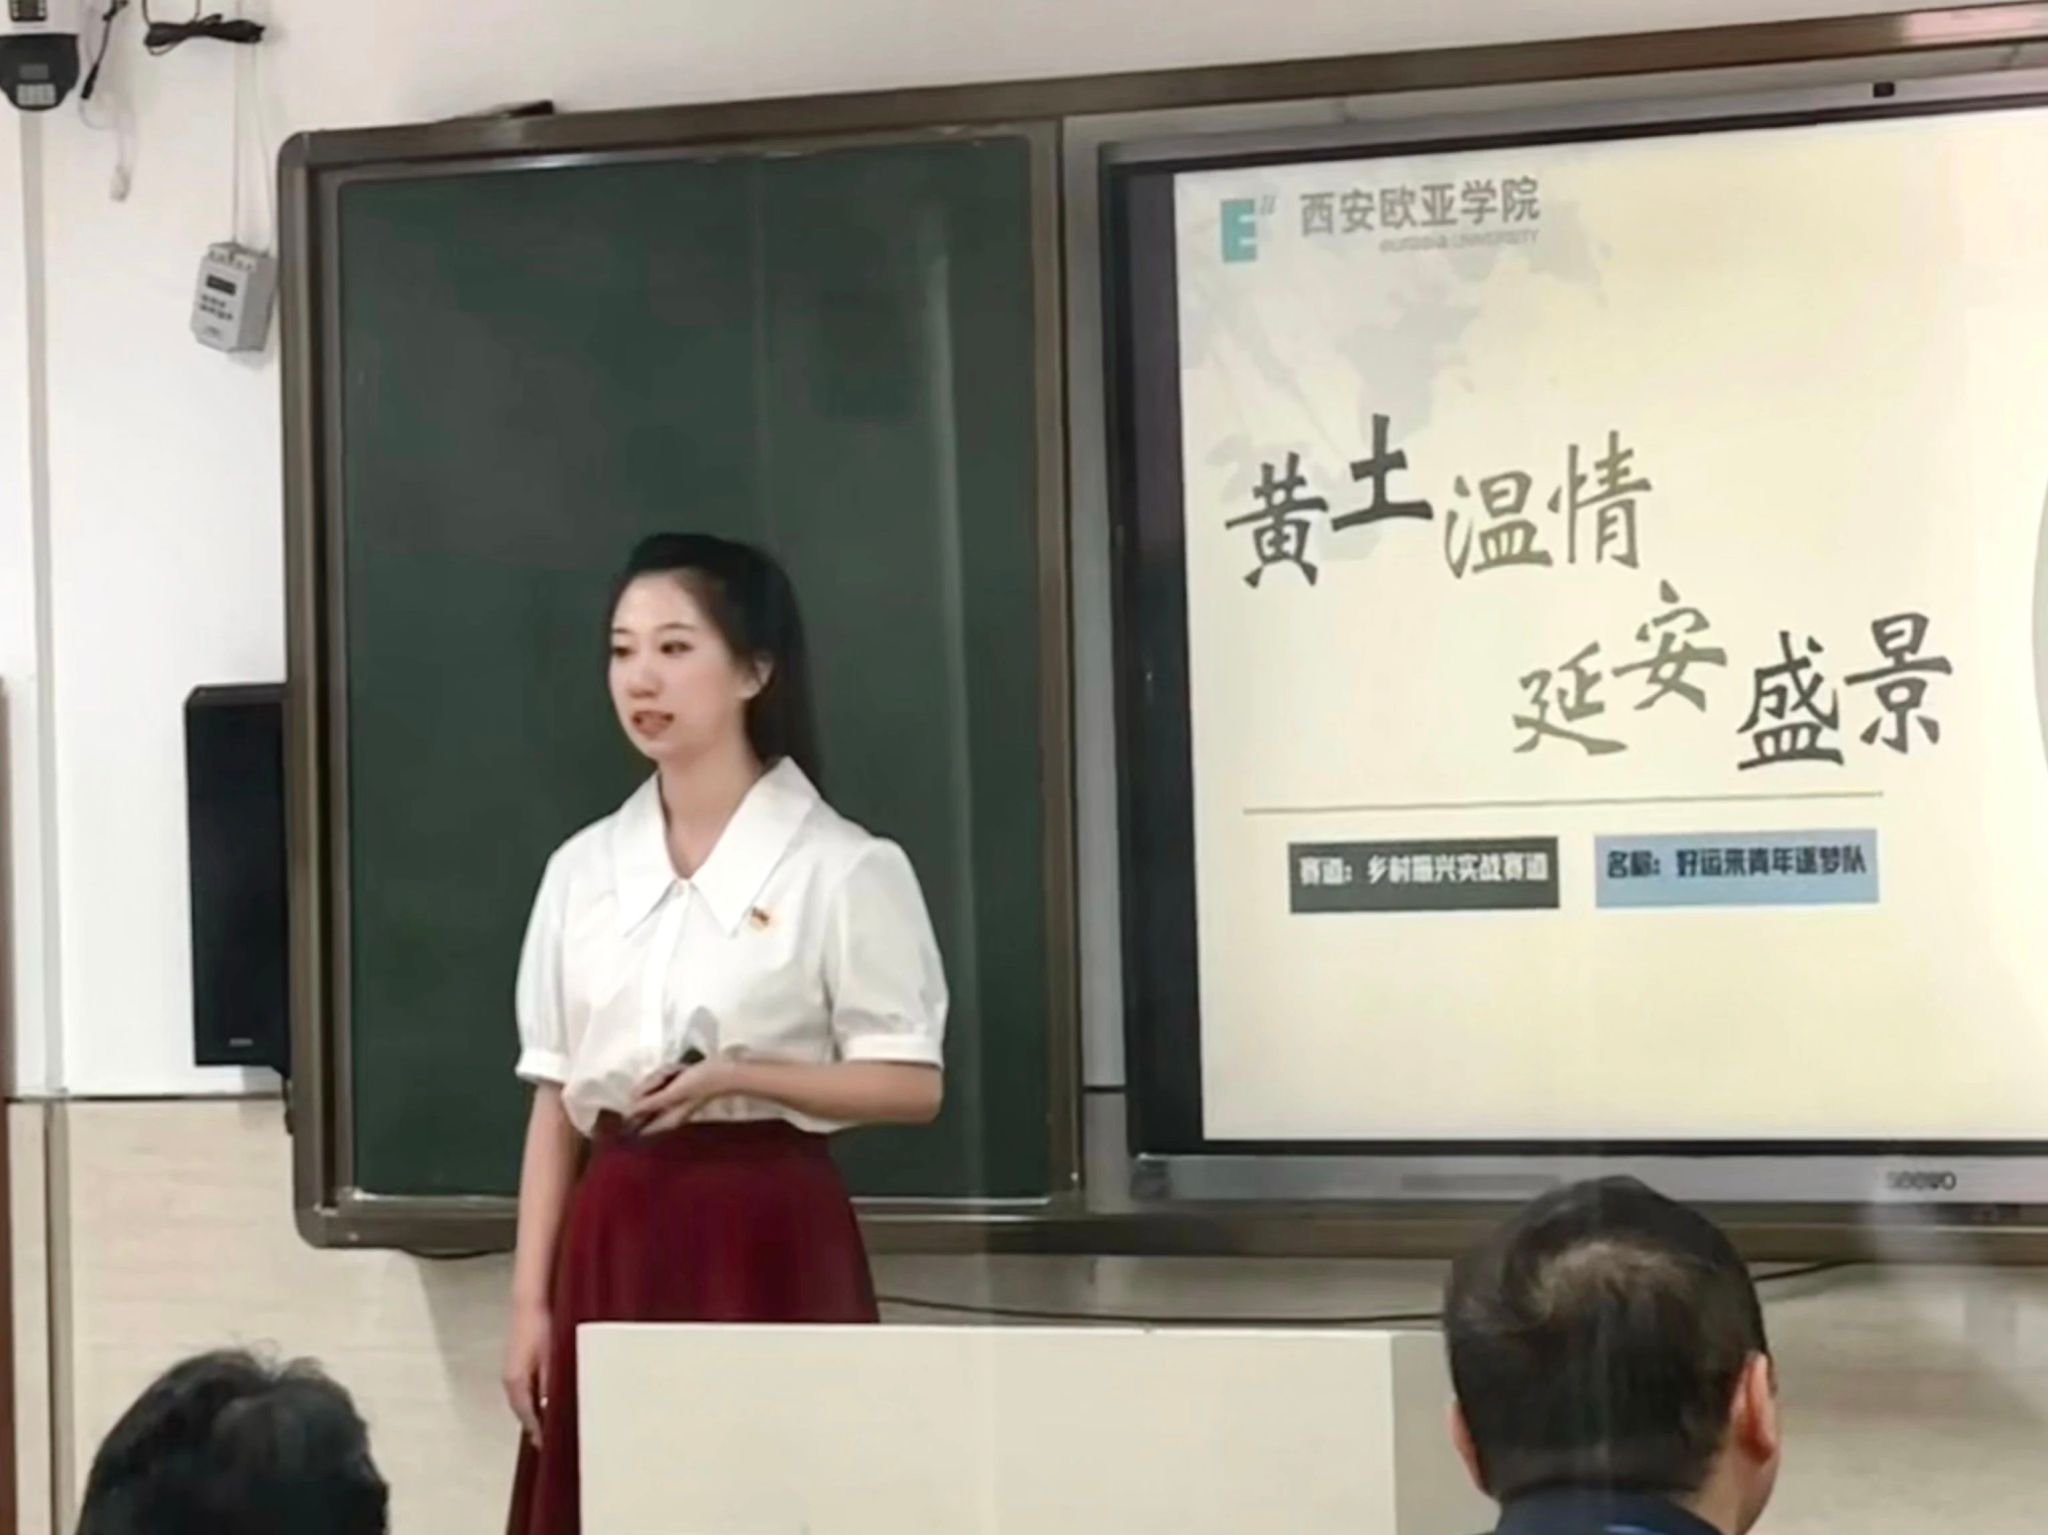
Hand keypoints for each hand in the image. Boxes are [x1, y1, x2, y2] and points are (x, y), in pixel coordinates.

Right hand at [503, 1302, 551, 1447]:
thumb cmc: (542, 1328)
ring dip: (531, 1414)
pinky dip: (529, 1401)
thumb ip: (551, 1385)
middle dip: (534, 1426)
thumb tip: (552, 1410)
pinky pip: (521, 1391)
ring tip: (546, 1427)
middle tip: (548, 1440)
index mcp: (516, 1382)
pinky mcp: (514, 1366)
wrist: (529, 1304)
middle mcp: (509, 1381)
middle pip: (521, 1411)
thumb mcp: (551, 1359)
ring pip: (520, 1402)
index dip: (538, 1432)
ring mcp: (509, 1373)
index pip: (527, 1416)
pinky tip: (541, 1402)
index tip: (546, 1446)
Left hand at [626, 1058, 735, 1135]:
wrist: (726, 1070)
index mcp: (667, 1120)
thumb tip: (627, 1113)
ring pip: (653, 1086)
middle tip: (668, 1078)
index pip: (640, 1124)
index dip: (633, 1110)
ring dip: (663, 1075)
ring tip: (677, 1071)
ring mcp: (673, 1098)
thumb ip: (649, 1104)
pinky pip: (664, 1078)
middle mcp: (668, 1111)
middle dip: (652, 1084)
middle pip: (644, 1101)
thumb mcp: (672, 1094)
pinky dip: (670, 1071)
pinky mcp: (679, 1085)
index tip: (638, 1095)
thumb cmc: (701, 1084)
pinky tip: (680, 1068)